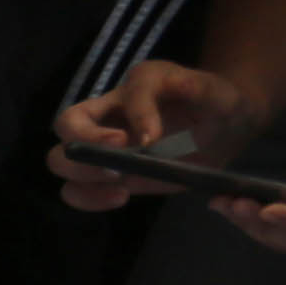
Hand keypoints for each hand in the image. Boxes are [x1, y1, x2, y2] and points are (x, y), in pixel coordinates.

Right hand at [52, 58, 254, 210]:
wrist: (225, 131)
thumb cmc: (219, 105)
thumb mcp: (216, 91)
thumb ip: (194, 89)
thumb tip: (155, 119)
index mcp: (139, 85)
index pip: (124, 95)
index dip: (133, 117)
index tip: (152, 139)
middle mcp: (111, 112)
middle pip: (67, 124)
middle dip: (84, 146)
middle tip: (118, 164)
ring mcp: (103, 146)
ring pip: (60, 158)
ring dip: (81, 175)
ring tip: (118, 184)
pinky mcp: (106, 175)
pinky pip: (75, 189)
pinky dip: (87, 198)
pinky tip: (119, 198)